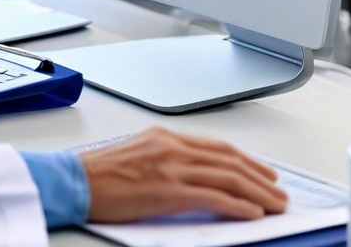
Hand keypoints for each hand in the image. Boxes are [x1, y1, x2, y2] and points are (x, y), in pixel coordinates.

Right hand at [81, 127, 287, 222]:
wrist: (72, 180)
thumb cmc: (96, 173)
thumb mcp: (136, 155)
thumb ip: (166, 160)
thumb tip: (194, 177)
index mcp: (164, 137)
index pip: (217, 147)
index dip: (246, 160)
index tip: (263, 172)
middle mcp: (171, 148)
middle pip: (229, 161)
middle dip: (260, 178)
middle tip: (279, 193)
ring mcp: (170, 168)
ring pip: (228, 178)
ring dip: (258, 193)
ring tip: (275, 205)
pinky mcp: (167, 191)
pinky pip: (213, 197)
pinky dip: (238, 205)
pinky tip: (252, 213)